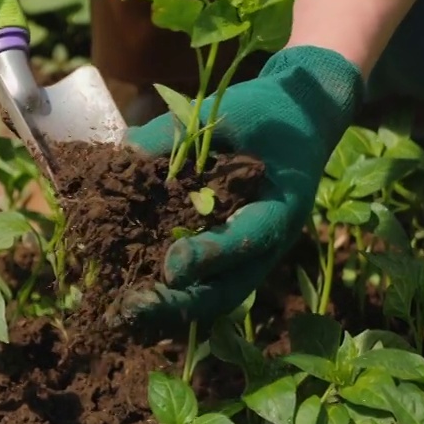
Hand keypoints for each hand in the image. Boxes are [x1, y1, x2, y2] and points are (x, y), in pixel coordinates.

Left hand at [121, 46, 361, 325]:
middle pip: (228, 290)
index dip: (210, 257)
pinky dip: (172, 293)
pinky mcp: (233, 253)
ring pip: (214, 296)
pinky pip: (205, 283)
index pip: (248, 241)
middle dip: (180, 304)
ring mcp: (251, 254)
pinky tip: (132, 292)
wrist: (301, 116)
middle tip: (132, 309)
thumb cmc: (268, 110)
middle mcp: (268, 243)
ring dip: (171, 308)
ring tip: (124, 313)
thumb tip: (123, 153)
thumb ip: (181, 132)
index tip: (171, 266)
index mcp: (281, 208)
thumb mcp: (231, 110)